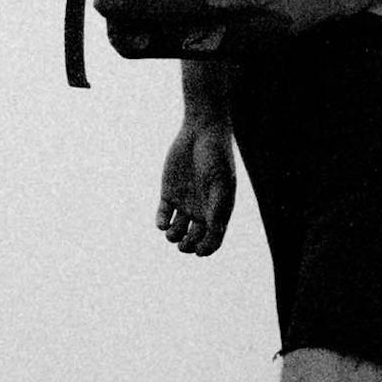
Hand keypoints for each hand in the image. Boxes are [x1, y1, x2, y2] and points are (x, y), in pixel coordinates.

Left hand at [158, 95, 236, 259]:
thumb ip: (217, 209)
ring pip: (176, 232)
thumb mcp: (220, 184)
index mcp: (217, 211)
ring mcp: (184, 203)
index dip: (206, 249)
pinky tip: (163, 223)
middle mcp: (201, 211)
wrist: (201, 132)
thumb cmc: (216, 157)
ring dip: (173, 236)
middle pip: (193, 240)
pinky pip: (163, 217)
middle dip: (188, 247)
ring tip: (173, 230)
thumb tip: (214, 234)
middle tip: (184, 243)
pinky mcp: (169, 194)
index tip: (199, 249)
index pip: (212, 241)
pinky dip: (161, 224)